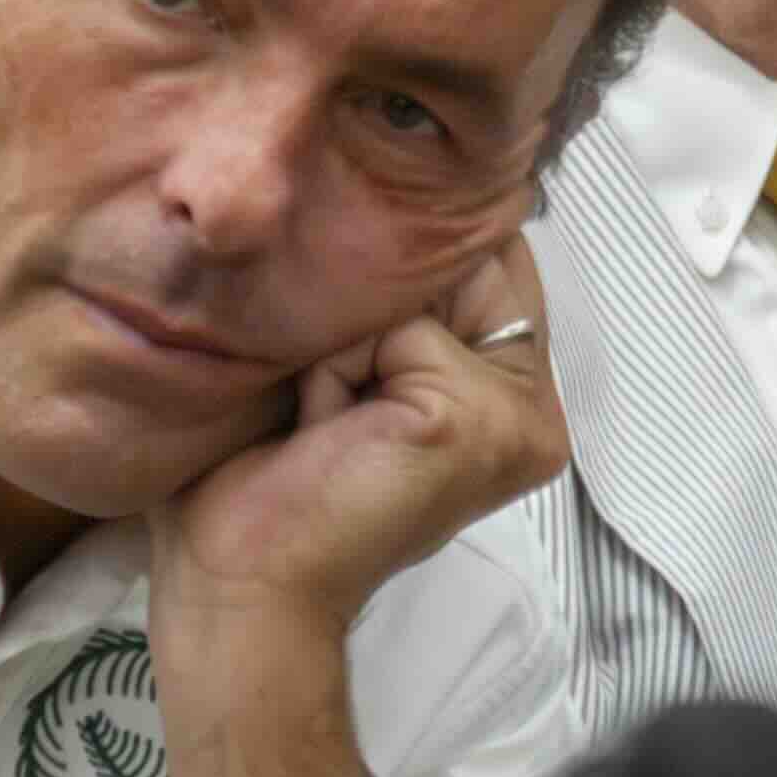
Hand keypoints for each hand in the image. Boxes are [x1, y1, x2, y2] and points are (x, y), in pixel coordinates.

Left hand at [153, 230, 569, 644]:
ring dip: (345, 339)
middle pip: (461, 256)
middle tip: (333, 402)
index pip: (485, 253)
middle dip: (373, 303)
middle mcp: (534, 406)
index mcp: (513, 393)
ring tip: (325, 416)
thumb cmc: (269, 482)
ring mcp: (518, 416)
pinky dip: (334, 369)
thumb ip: (392, 297)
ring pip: (418, 286)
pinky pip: (394, 328)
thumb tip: (381, 190)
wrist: (242, 585)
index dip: (400, 262)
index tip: (344, 345)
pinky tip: (324, 433)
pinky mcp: (474, 420)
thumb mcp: (345, 364)